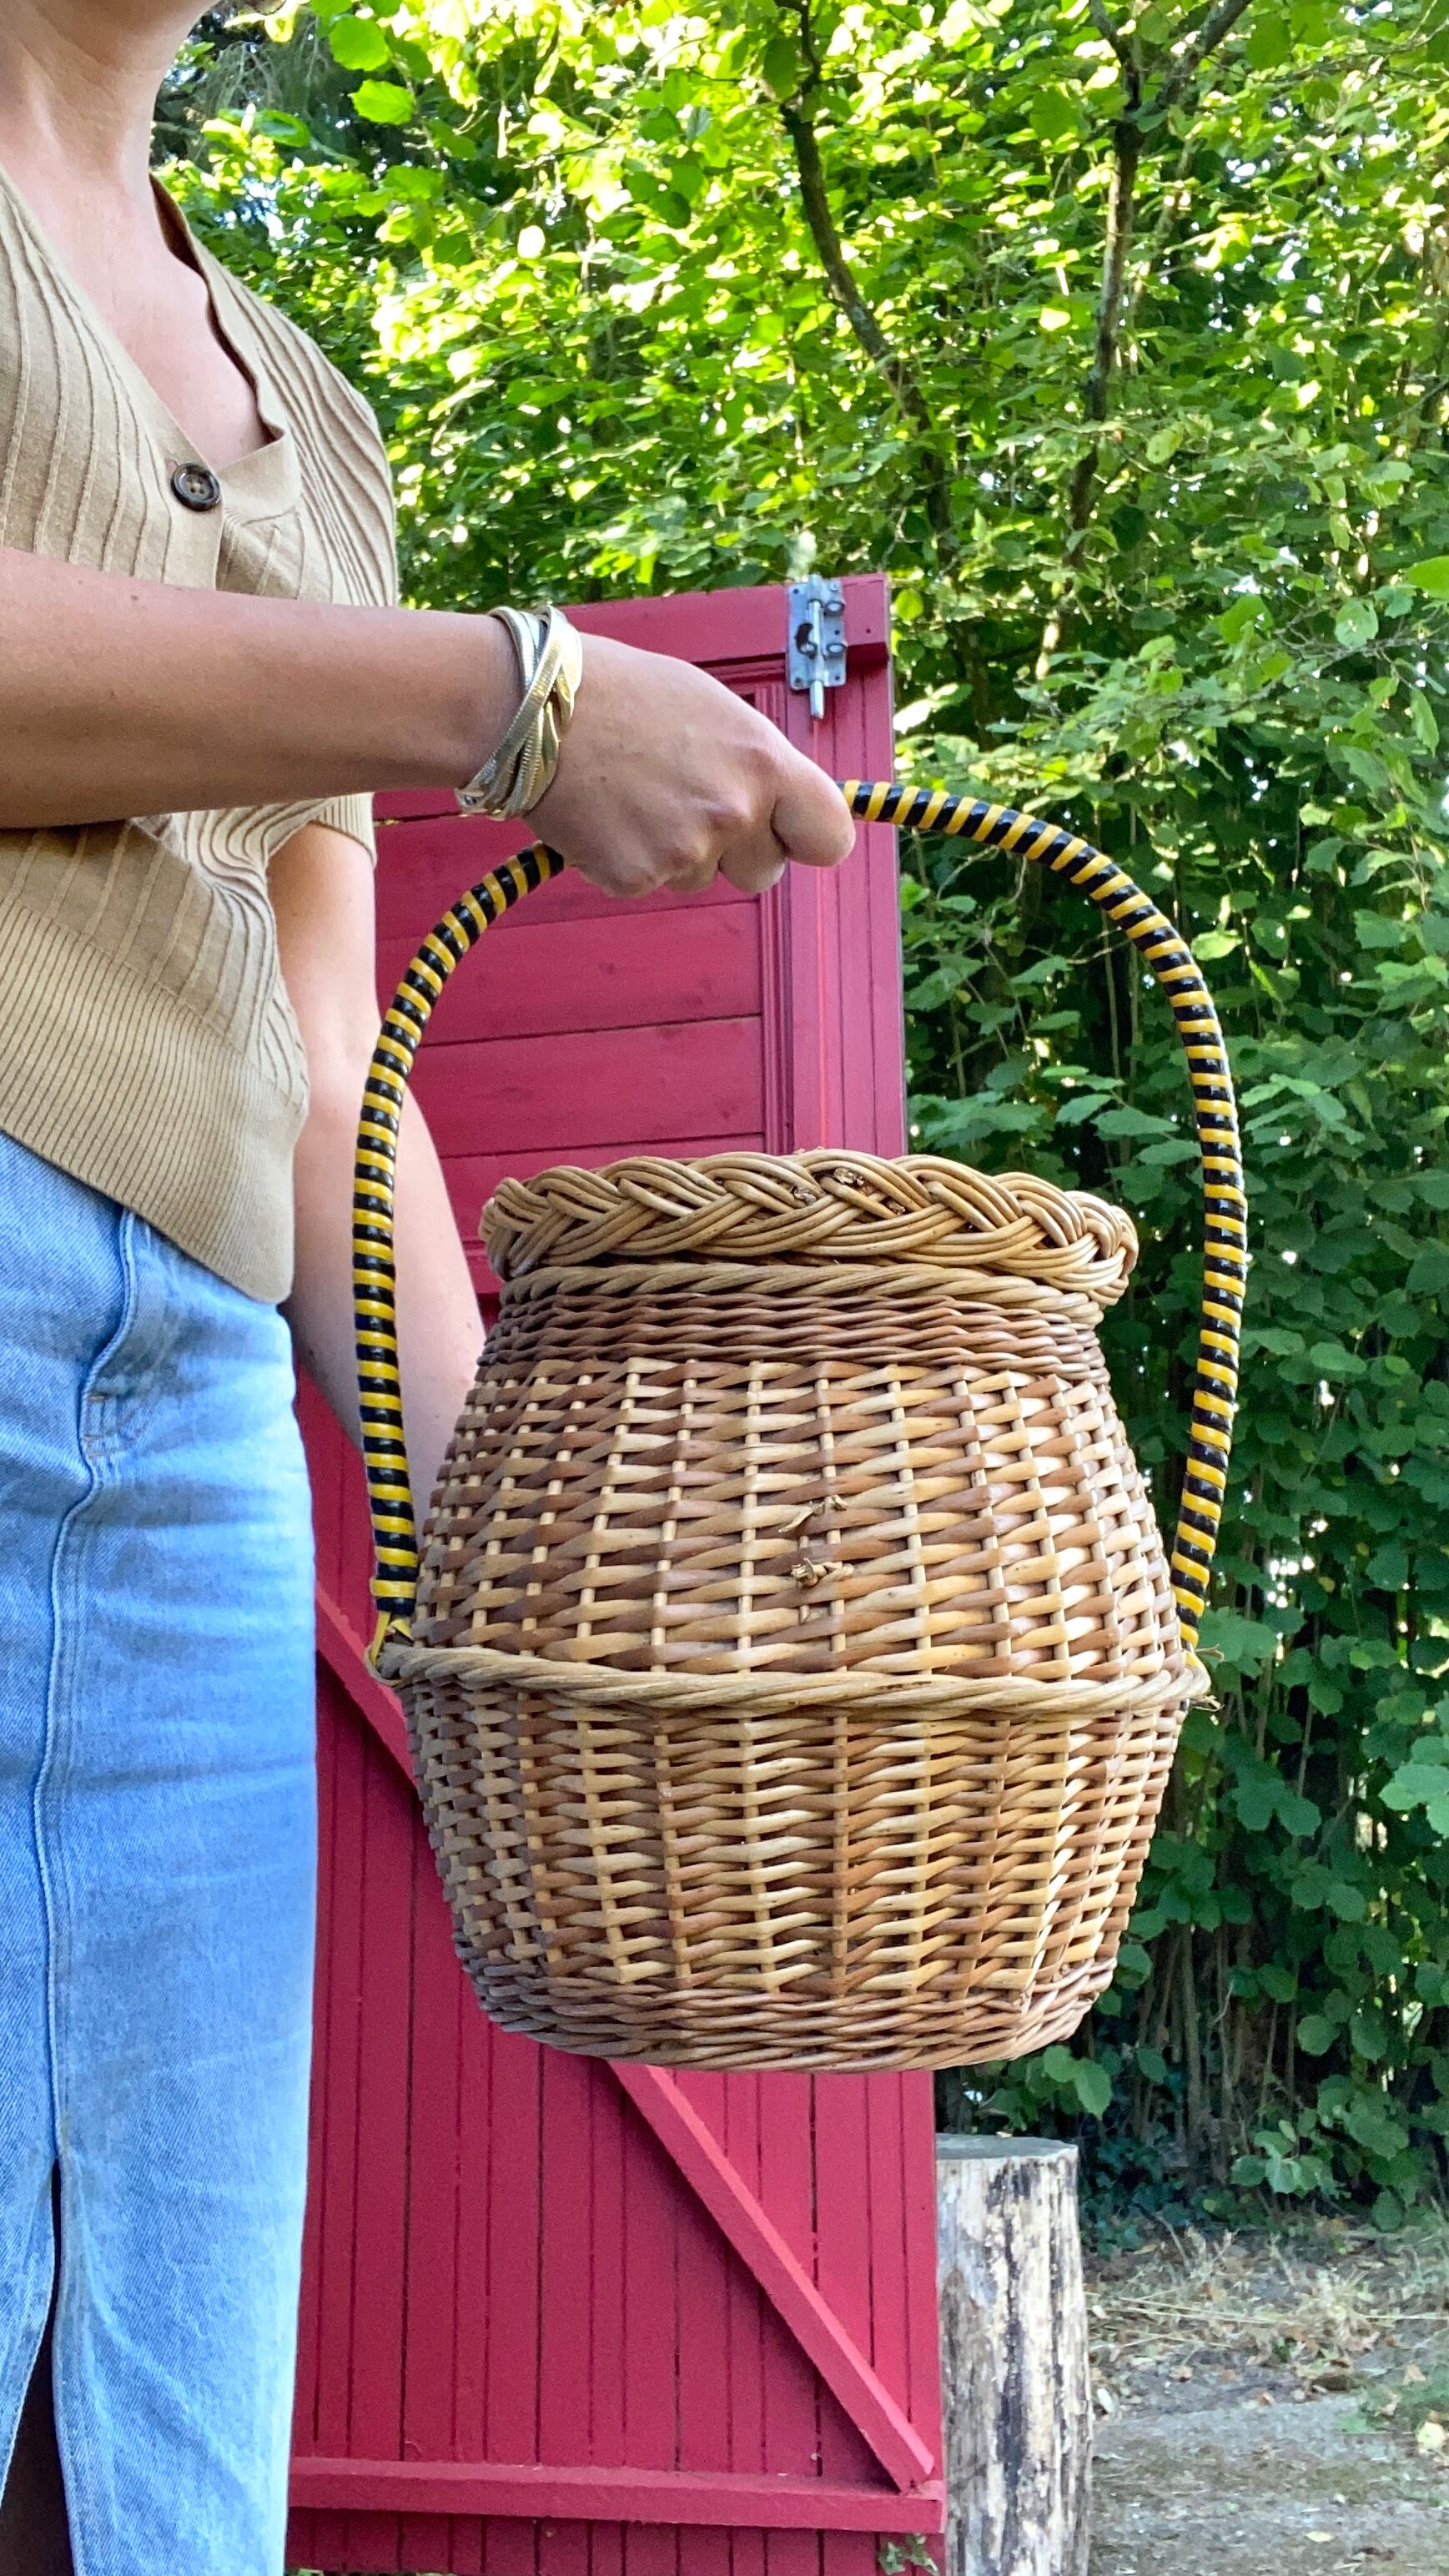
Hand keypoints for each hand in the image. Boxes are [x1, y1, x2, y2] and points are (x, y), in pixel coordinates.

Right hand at [525, 632, 855, 897]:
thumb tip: (780, 803)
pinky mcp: (634, 879)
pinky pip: (647, 884)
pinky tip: (605, 814)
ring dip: (674, 851)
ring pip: (699, 878)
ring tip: (633, 794)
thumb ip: (754, 763)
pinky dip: (626, 858)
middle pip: (764, 873)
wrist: (534, 707)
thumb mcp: (713, 709)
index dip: (809, 839)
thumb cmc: (623, 693)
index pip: (830, 837)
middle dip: (735, 852)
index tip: (790, 835)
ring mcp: (683, 852)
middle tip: (686, 805)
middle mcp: (733, 813)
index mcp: (763, 764)